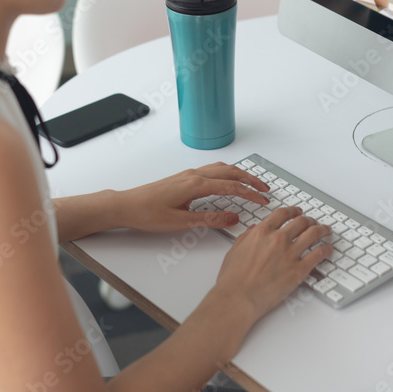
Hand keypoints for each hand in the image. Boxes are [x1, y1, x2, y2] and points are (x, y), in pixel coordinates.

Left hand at [120, 163, 269, 232]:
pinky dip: (227, 173)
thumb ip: (209, 220)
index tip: (264, 200)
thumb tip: (233, 218)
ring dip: (239, 174)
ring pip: (221, 168)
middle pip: (230, 172)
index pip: (231, 186)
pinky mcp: (184, 178)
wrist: (126, 205)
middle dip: (250, 179)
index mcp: (195, 185)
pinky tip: (228, 181)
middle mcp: (194, 175)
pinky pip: (212, 170)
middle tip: (266, 189)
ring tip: (252, 183)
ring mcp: (188, 174)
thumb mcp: (181, 222)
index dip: (250, 193)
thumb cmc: (148, 214)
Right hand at [214, 207, 332, 320]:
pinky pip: (319, 254)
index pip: (283, 214)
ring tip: (326, 231)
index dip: (293, 210)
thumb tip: (254, 230)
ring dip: (322, 230)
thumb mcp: (235, 250)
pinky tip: (328, 249)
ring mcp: (290, 254)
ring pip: (314, 233)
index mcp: (262, 232)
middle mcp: (278, 239)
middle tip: (313, 222)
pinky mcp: (299, 270)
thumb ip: (247, 237)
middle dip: (309, 220)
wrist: (238, 298)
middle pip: (301, 221)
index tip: (297, 212)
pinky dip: (327, 249)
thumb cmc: (233, 279)